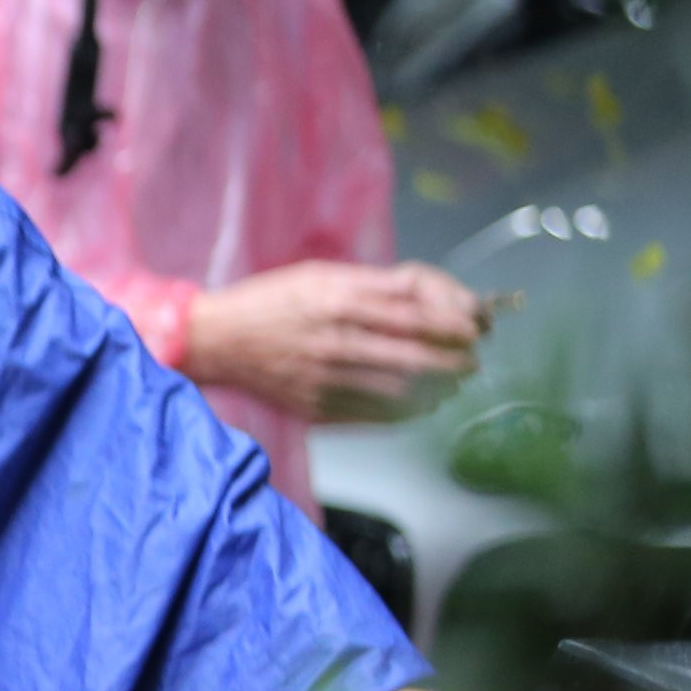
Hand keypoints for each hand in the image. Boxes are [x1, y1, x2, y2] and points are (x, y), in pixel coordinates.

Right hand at [182, 262, 485, 421]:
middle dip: (456, 362)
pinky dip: (407, 412)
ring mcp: (326, 378)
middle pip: (418, 358)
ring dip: (438, 389)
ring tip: (449, 384)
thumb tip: (438, 298)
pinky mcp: (316, 406)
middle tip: (469, 362)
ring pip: (402, 392)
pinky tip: (419, 404)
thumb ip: (379, 285)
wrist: (215, 339)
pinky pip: (375, 415)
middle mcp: (337, 340)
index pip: (418, 316)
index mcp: (340, 300)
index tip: (475, 328)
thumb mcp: (323, 275)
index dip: (457, 324)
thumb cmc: (271, 301)